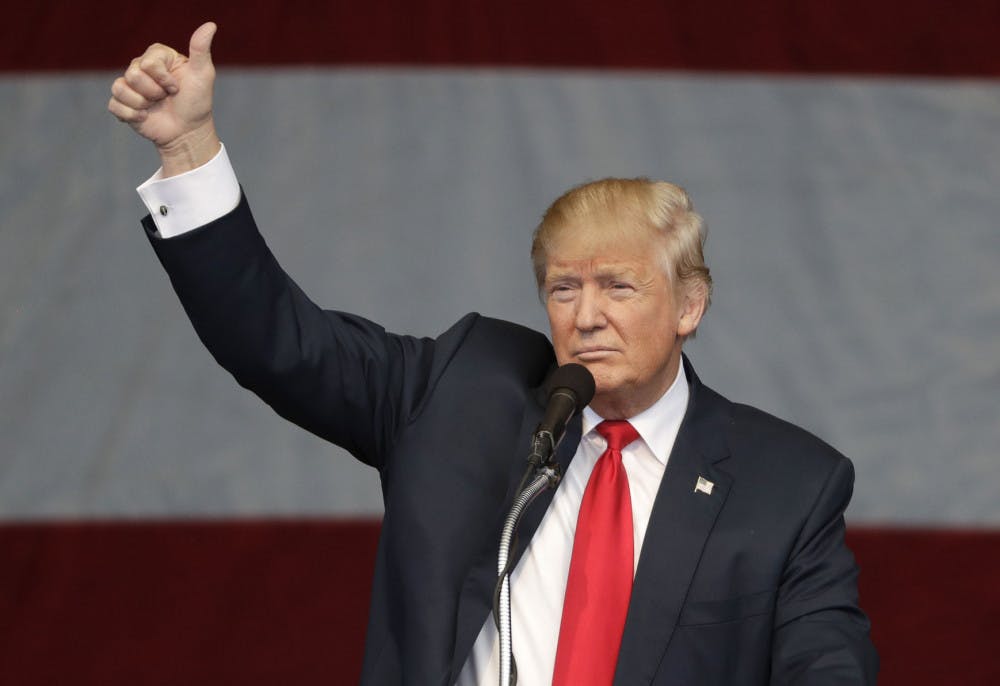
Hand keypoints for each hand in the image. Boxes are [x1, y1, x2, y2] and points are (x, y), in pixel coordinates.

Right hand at [108, 22, 220, 174]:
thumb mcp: (203, 75)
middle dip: (154, 92)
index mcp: (157, 56)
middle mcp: (141, 67)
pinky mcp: (122, 103)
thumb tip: (210, 25)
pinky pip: (114, 105)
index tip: (176, 88)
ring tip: (155, 107)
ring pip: (121, 89)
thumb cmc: (197, 102)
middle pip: (133, 75)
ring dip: (142, 104)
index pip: (148, 63)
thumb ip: (201, 49)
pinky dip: (132, 115)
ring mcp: (130, 85)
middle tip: (166, 98)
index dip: (163, 79)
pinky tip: (145, 117)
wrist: (188, 131)